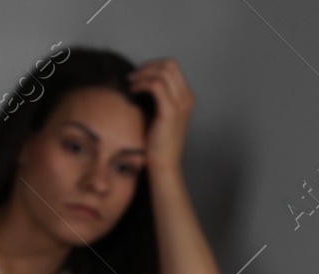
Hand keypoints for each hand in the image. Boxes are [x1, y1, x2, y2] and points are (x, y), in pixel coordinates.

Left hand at [126, 57, 192, 176]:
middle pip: (169, 64)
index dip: (152, 66)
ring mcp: (180, 104)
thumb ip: (157, 96)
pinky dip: (142, 83)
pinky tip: (133, 91)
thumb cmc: (158, 142)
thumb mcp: (160, 114)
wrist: (164, 164)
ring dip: (143, 74)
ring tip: (131, 84)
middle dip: (148, 66)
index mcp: (186, 97)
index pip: (172, 67)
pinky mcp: (170, 111)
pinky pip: (155, 84)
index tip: (138, 76)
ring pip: (162, 71)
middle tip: (133, 77)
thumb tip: (140, 79)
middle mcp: (187, 98)